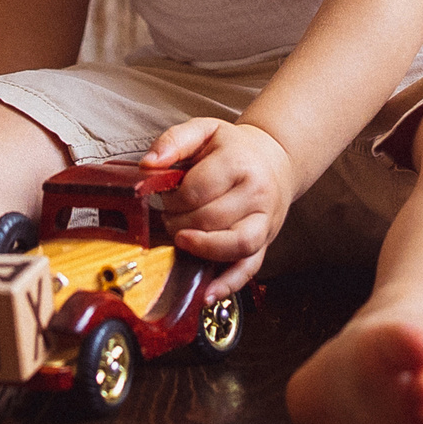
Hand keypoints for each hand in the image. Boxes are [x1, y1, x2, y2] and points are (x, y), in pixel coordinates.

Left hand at [144, 118, 295, 298]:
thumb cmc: (233, 148)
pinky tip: (208, 293)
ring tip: (183, 241)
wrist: (274, 160)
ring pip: (233, 244)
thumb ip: (173, 141)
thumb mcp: (204, 130)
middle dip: (179, 221)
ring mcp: (263, 220)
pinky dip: (228, 283)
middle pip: (209, 218)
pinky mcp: (265, 242)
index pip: (196, 190)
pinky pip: (249, 268)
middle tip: (171, 215)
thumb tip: (148, 165)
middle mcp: (256, 193)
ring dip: (201, 248)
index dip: (172, 198)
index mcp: (238, 162)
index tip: (167, 196)